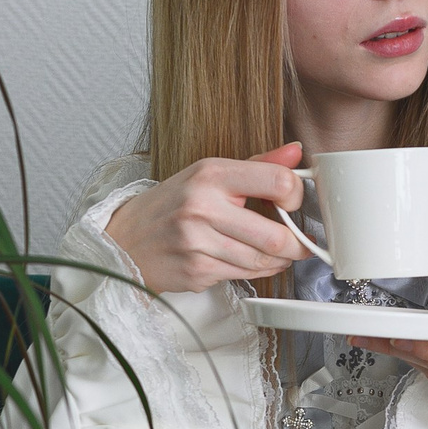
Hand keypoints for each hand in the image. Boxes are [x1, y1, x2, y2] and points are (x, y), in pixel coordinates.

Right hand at [104, 142, 305, 292]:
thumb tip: (295, 152)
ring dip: (280, 261)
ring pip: (263, 261)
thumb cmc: (172, 205)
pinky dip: (258, 272)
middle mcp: (202, 206)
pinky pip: (244, 276)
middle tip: (301, 243)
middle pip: (275, 236)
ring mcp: (198, 242)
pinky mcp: (196, 271)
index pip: (277, 182)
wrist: (125, 239)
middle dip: (297, 245)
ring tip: (279, 253)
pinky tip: (253, 261)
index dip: (297, 196)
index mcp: (211, 174)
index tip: (294, 203)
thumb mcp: (209, 174)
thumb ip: (258, 165)